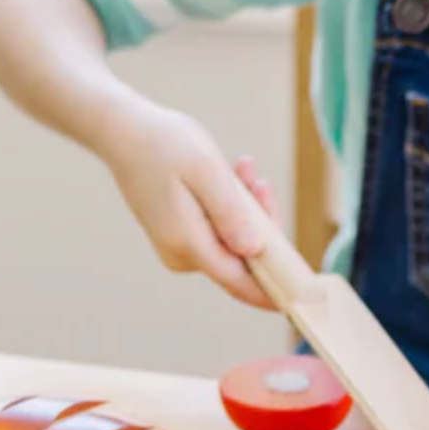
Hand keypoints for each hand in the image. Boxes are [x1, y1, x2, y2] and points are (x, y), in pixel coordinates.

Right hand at [103, 104, 280, 308]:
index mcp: (188, 243)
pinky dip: (231, 207)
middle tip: (259, 182)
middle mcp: (182, 255)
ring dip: (248, 209)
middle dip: (263, 224)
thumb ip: (232, 214)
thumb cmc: (162, 145)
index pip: (240, 283)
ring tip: (243, 169)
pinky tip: (232, 177)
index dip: (275, 291)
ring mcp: (180, 248)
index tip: (306, 295)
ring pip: (234, 241)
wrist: (122, 133)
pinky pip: (220, 231)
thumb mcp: (206, 171)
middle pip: (243, 259)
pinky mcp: (181, 236)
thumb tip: (255, 251)